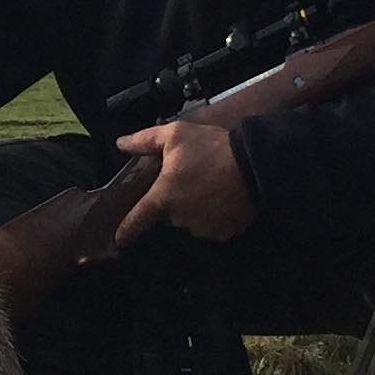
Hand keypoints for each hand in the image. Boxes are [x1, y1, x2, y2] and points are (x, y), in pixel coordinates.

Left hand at [111, 117, 253, 244]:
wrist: (255, 164)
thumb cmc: (211, 148)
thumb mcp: (175, 135)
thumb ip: (144, 141)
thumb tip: (121, 144)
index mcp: (163, 198)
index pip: (137, 220)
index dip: (126, 230)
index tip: (119, 239)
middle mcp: (180, 218)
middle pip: (168, 214)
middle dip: (173, 200)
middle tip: (188, 180)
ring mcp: (202, 228)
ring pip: (190, 220)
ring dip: (193, 207)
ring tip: (208, 186)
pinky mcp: (223, 233)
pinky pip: (212, 226)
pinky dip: (213, 215)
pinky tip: (221, 198)